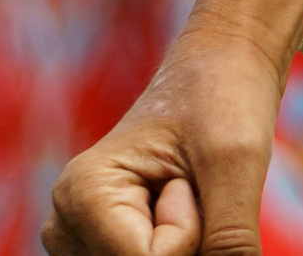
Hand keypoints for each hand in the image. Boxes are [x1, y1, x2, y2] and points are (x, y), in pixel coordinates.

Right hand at [43, 16, 285, 255]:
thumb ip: (227, 243)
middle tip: (185, 185)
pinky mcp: (99, 245)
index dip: (192, 230)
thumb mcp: (235, 165)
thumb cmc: (224, 97)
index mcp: (83, 192)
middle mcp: (67, 221)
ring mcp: (80, 237)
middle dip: (185, 243)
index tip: (187, 176)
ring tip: (179, 192)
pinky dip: (173, 247)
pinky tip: (170, 206)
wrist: (219, 65)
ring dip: (180, 245)